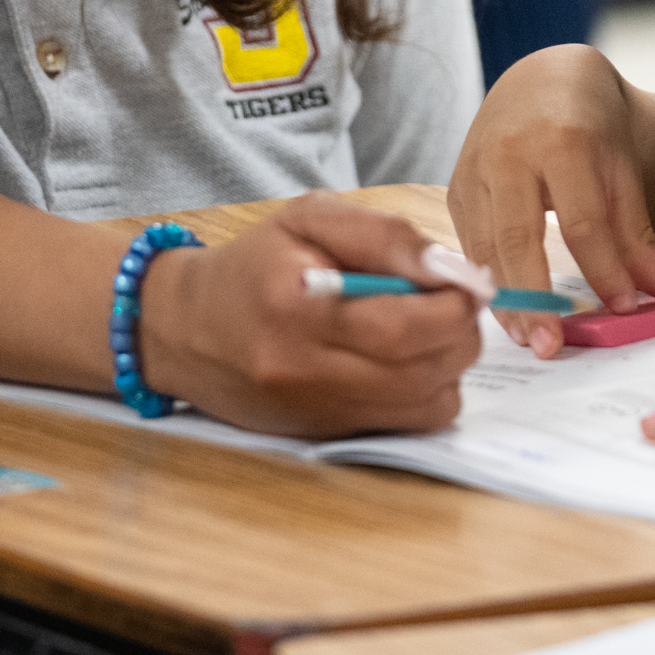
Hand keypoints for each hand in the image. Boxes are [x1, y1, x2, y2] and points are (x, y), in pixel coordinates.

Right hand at [136, 194, 482, 437]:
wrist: (186, 330)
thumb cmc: (255, 265)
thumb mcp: (308, 220)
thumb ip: (383, 236)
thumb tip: (453, 269)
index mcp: (299, 311)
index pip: (403, 325)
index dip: (455, 303)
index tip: (469, 279)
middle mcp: (308, 373)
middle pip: (424, 371)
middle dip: (460, 332)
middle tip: (455, 300)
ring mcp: (320, 412)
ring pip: (428, 404)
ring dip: (449, 364)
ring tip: (426, 327)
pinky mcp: (331, 434)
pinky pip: (410, 424)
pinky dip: (428, 391)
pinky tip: (406, 360)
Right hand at [448, 44, 654, 355]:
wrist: (540, 78)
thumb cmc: (588, 124)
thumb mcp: (622, 169)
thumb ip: (636, 234)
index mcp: (560, 141)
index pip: (582, 221)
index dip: (603, 270)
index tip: (623, 309)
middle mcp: (507, 153)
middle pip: (516, 237)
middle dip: (532, 297)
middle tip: (549, 345)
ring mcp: (472, 169)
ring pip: (484, 247)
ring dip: (504, 300)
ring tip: (529, 339)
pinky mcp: (455, 187)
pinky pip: (468, 244)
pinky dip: (486, 281)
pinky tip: (506, 311)